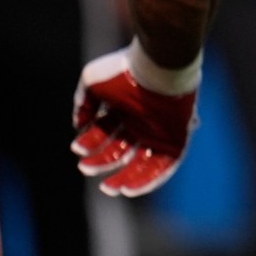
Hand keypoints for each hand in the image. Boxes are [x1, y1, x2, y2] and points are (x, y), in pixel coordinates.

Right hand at [71, 46, 198, 197]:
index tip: (78, 148)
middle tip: (85, 168)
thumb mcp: (92, 81)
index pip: (104, 132)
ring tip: (107, 188)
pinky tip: (127, 190)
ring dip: (124, 178)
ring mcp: (160, 131)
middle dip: (102, 162)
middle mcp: (142, 121)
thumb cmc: (125, 71)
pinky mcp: (177, 138)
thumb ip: (83, 102)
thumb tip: (79, 125)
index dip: (90, 143)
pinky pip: (164, 167)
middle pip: (120, 150)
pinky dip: (147, 180)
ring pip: (141, 163)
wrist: (159, 66)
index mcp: (123, 107)